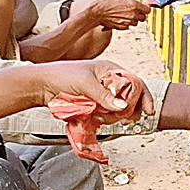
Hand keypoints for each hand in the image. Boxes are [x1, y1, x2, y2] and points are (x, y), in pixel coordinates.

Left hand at [35, 60, 153, 120]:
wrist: (41, 86)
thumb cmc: (61, 76)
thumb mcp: (85, 83)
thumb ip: (104, 95)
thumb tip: (122, 107)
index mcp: (110, 70)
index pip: (135, 82)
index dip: (143, 96)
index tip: (148, 110)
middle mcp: (108, 82)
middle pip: (129, 99)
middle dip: (128, 109)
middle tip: (124, 118)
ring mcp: (100, 95)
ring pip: (117, 110)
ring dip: (114, 116)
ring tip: (103, 116)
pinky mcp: (93, 106)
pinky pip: (105, 115)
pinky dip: (104, 119)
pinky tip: (98, 119)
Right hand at [85, 0, 150, 29]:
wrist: (97, 13)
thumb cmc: (106, 3)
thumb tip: (130, 0)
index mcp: (133, 5)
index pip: (147, 9)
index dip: (145, 8)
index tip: (144, 8)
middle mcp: (132, 14)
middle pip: (143, 18)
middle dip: (140, 14)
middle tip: (135, 11)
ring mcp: (128, 22)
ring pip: (136, 23)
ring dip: (133, 19)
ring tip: (125, 15)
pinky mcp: (123, 27)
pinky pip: (128, 26)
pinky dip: (126, 23)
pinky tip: (120, 19)